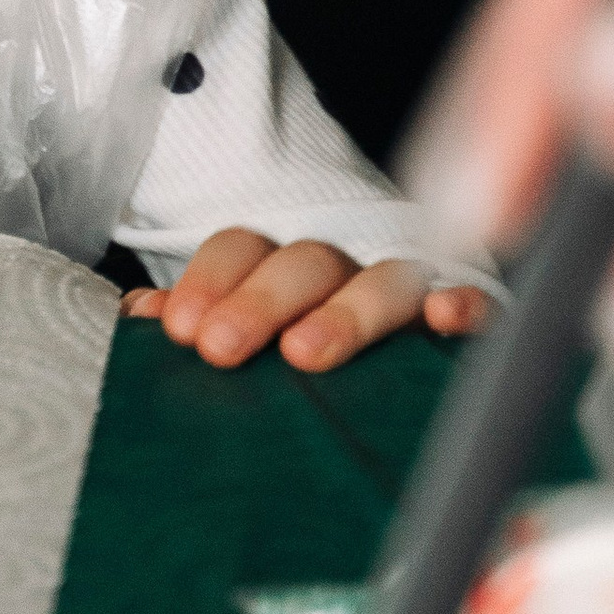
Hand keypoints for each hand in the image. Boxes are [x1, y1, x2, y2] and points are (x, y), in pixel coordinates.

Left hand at [120, 230, 491, 371]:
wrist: (400, 366)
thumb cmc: (293, 349)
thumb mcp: (237, 335)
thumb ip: (195, 322)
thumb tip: (136, 317)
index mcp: (281, 264)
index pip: (242, 247)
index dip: (210, 281)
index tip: (182, 330)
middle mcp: (347, 268)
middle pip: (305, 263)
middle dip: (260, 301)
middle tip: (220, 348)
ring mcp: (410, 289)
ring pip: (382, 282)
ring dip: (344, 312)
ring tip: (304, 353)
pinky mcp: (470, 317)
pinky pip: (478, 301)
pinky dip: (464, 305)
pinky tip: (444, 318)